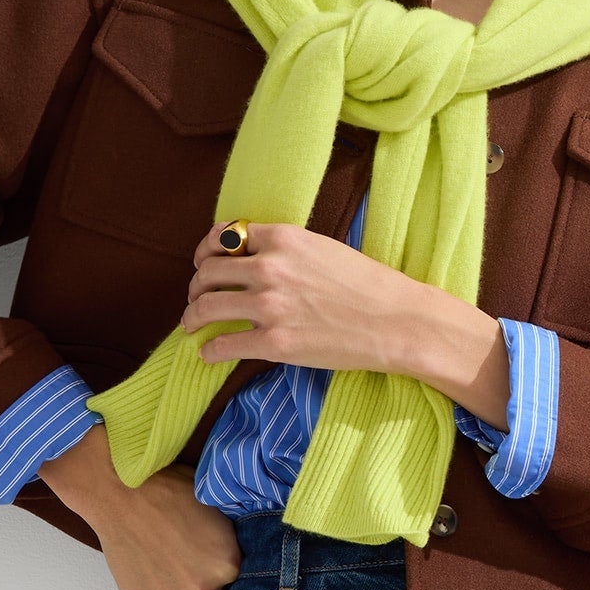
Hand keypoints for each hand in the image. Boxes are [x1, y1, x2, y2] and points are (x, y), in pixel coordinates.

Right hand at [39, 423, 240, 589]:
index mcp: (228, 565)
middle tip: (205, 573)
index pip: (249, 586)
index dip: (238, 576)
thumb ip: (236, 545)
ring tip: (189, 586)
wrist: (119, 490)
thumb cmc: (169, 490)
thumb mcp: (218, 511)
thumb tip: (250, 562)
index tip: (228, 569)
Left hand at [183, 220, 511, 426]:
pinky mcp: (274, 343)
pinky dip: (209, 350)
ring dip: (192, 317)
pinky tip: (209, 353)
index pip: (224, 236)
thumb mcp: (325, 249)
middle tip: (197, 299)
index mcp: (284, 238)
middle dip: (196, 286)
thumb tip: (254, 261)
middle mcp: (270, 268)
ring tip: (192, 325)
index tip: (203, 262)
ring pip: (206, 306)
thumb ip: (286, 251)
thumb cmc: (370, 286)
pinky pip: (222, 345)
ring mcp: (269, 306)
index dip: (206, 250)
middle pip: (208, 272)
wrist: (398, 321)